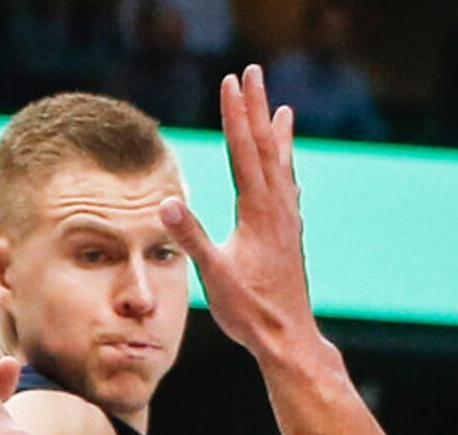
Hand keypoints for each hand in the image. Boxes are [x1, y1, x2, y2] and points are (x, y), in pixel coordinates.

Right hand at [158, 66, 316, 360]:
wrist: (288, 339)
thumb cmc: (250, 312)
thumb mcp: (214, 276)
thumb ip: (192, 238)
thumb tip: (167, 204)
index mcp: (257, 213)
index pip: (243, 151)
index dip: (235, 115)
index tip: (229, 81)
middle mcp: (277, 210)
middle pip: (266, 147)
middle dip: (257, 108)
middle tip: (254, 72)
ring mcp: (287, 224)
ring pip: (282, 167)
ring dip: (279, 136)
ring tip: (284, 110)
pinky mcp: (290, 239)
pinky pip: (289, 192)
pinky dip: (287, 171)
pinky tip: (289, 174)